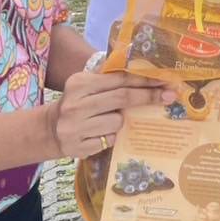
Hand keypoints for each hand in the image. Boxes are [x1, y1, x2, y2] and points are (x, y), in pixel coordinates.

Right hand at [47, 70, 173, 158]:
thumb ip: (111, 79)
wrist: (50, 130)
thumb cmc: (79, 103)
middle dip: (148, 97)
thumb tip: (150, 73)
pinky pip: (109, 140)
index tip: (166, 81)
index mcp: (80, 83)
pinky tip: (99, 134)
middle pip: (122, 98)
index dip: (145, 80)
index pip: (119, 79)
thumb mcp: (88, 86)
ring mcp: (75, 127)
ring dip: (121, 121)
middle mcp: (76, 104)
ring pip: (117, 122)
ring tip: (108, 121)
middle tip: (169, 96)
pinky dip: (110, 137)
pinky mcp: (78, 147)